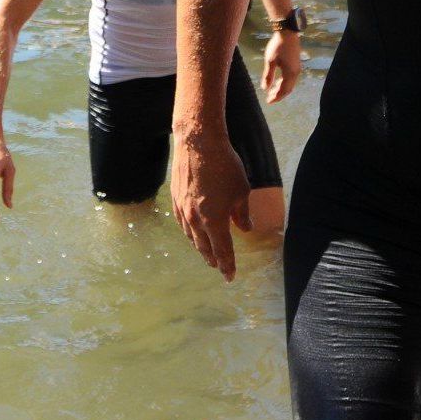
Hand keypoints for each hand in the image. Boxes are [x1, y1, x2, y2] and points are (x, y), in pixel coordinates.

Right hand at [171, 128, 251, 280]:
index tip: (231, 277)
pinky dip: (188, 231)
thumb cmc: (224, 166)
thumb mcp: (241, 191)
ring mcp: (182, 208)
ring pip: (190, 236)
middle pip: (204, 246)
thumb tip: (245, 228)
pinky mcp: (175, 197)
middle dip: (212, 259)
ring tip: (205, 252)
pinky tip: (190, 230)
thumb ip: (242, 213)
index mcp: (214, 221)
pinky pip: (181, 222)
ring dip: (199, 246)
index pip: (222, 250)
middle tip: (218, 267)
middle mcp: (195, 219)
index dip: (227, 265)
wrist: (198, 142)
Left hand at [261, 30, 302, 103]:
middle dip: (279, 94)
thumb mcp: (270, 61)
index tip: (268, 101)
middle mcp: (296, 72)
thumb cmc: (278, 46)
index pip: (284, 90)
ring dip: (281, 88)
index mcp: (290, 73)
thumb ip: (268, 75)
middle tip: (269, 98)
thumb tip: (265, 88)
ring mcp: (297, 68)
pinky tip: (277, 81)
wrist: (287, 33)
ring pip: (289, 83)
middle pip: (288, 88)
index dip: (276, 97)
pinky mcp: (295, 64)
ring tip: (272, 92)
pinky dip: (283, 82)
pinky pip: (290, 78)